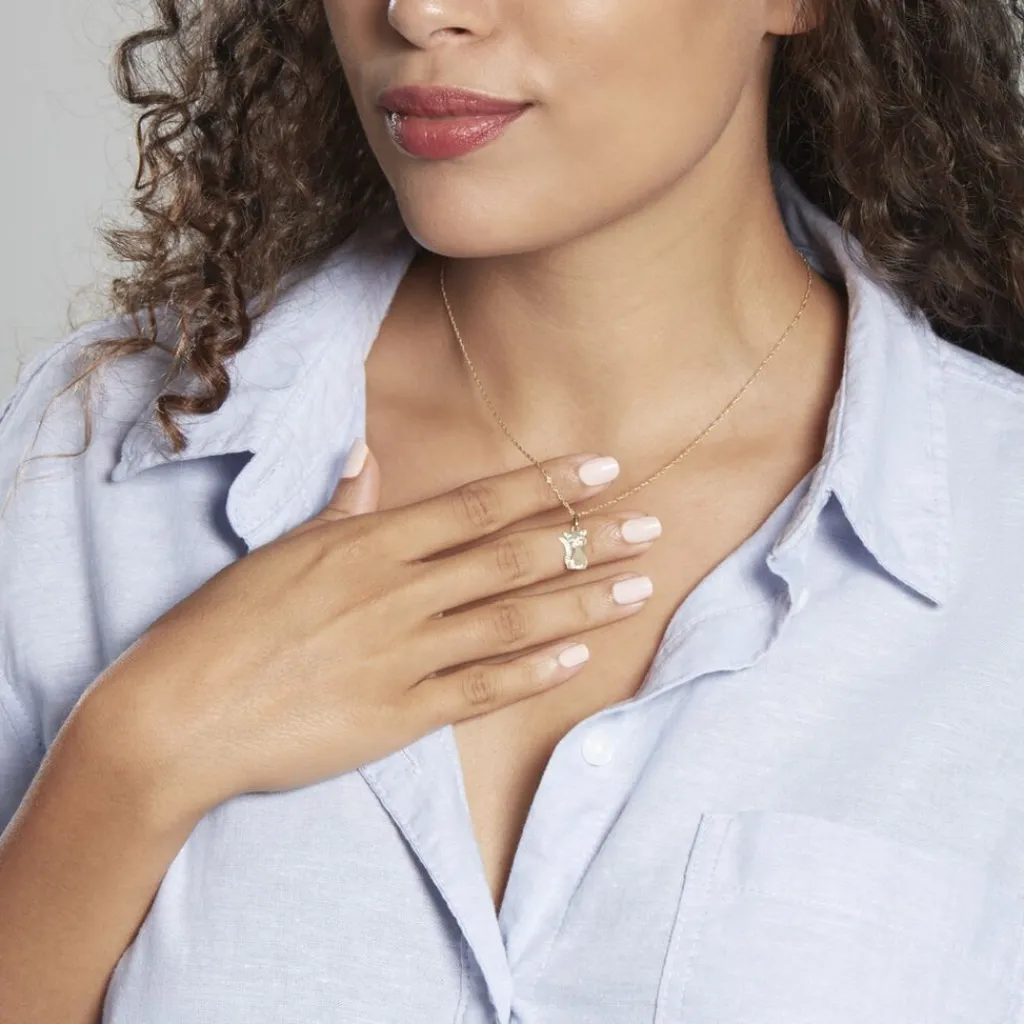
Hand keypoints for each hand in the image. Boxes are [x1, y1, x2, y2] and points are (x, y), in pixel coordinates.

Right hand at [80, 442, 660, 816]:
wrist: (178, 715)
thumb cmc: (222, 626)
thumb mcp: (282, 552)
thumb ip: (341, 509)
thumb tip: (369, 458)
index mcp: (370, 545)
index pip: (479, 505)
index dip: (547, 486)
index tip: (603, 470)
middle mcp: (399, 593)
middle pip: (513, 557)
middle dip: (587, 539)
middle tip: (650, 526)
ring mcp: (403, 655)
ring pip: (511, 621)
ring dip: (581, 602)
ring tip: (636, 586)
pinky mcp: (399, 716)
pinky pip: (481, 690)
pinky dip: (533, 672)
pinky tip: (578, 658)